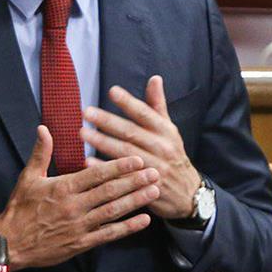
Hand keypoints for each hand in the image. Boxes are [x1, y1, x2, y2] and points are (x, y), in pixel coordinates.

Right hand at [0, 125, 159, 271]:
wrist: (10, 244)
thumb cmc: (19, 209)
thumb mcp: (28, 178)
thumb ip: (40, 153)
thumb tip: (43, 128)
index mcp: (63, 188)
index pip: (96, 174)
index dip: (119, 166)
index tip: (137, 158)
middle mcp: (74, 206)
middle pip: (110, 191)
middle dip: (135, 181)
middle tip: (156, 172)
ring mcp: (79, 226)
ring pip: (113, 211)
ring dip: (136, 201)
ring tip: (155, 191)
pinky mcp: (81, 243)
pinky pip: (109, 234)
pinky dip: (128, 227)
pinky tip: (144, 220)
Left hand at [81, 76, 200, 219]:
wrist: (188, 193)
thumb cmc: (173, 156)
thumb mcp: (170, 130)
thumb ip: (158, 105)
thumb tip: (154, 78)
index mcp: (166, 131)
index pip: (145, 114)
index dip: (128, 102)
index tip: (112, 91)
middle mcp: (161, 148)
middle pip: (131, 133)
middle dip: (108, 122)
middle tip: (86, 112)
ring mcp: (155, 168)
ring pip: (125, 154)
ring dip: (102, 143)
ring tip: (82, 133)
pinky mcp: (146, 187)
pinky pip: (122, 177)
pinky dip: (106, 169)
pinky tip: (88, 161)